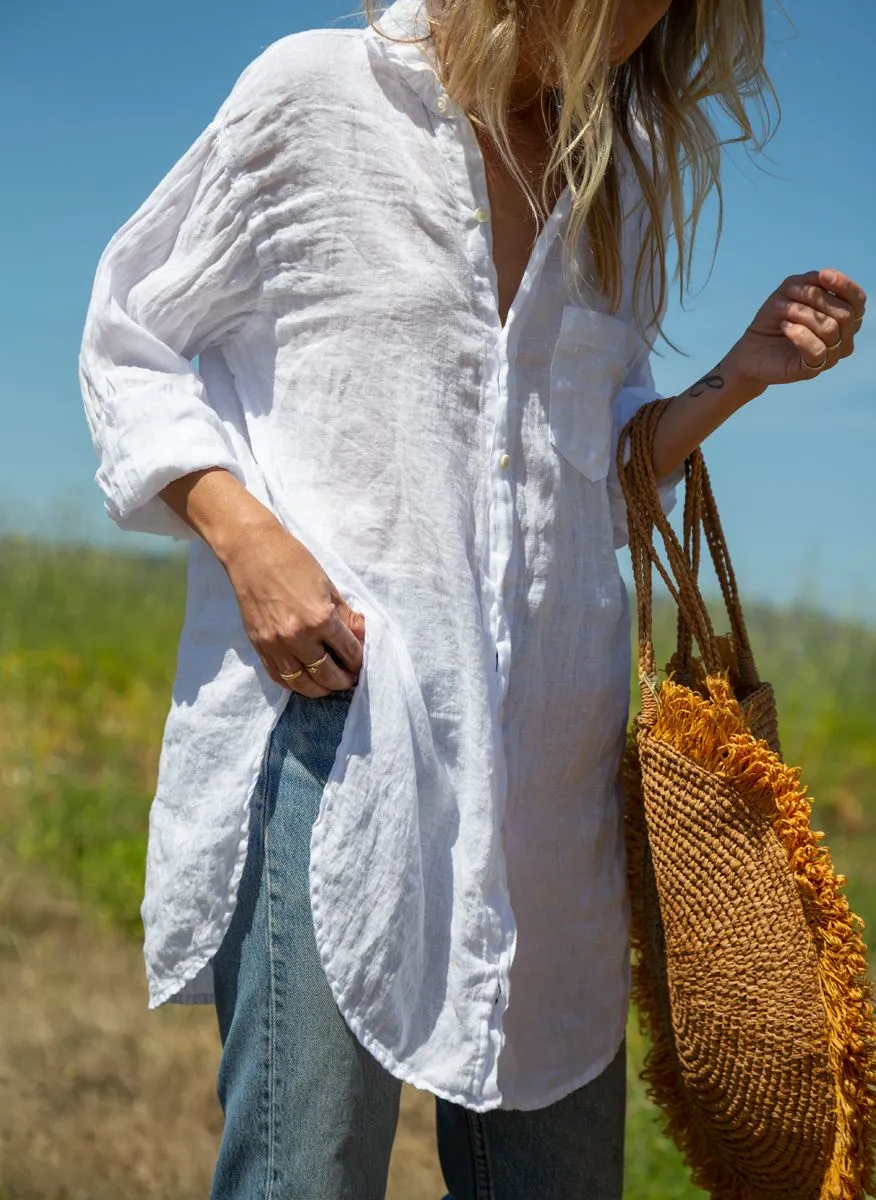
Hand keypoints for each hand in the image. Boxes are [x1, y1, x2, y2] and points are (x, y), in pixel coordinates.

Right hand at [222, 518, 364, 696]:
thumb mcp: (328, 586)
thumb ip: (346, 616)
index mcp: (320, 618)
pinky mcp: (259, 646)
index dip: (358, 660)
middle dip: (343, 680)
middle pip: (327, 675)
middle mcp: (298, 637)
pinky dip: (295, 684)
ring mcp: (276, 645)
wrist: (252, 553)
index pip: (348, 651)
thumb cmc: (293, 562)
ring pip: (303, 684)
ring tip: (329, 684)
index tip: (360, 662)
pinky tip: (305, 680)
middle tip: (349, 678)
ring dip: (320, 688)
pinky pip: (279, 678)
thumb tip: (361, 637)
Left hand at [726, 268, 865, 396]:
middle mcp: (843, 339)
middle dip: (814, 298)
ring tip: (782, 310)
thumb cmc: (775, 318)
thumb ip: (811, 281)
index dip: (844, 285)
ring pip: (830, 329)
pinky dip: (799, 334)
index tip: (822, 274)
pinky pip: (817, 350)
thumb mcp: (791, 291)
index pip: (858, 301)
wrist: (751, 348)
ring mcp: (830, 357)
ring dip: (802, 313)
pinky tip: (786, 326)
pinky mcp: (811, 370)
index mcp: (843, 319)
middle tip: (787, 294)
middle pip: (844, 314)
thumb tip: (824, 277)